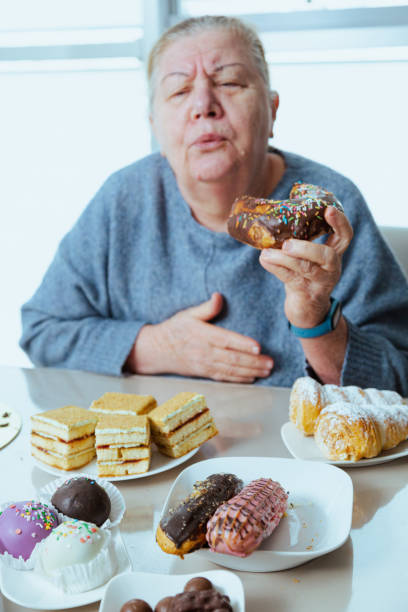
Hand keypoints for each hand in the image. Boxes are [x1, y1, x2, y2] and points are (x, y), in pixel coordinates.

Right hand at [127, 292, 273, 382]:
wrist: (157, 351)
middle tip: (270, 362)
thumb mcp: (187, 314)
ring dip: (250, 371)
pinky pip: (224, 378)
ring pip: (231, 370)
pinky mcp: (205, 373)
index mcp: (202, 335)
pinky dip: (239, 379)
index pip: (225, 340)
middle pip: (232, 358)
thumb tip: (219, 296)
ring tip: (266, 370)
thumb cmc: (175, 329)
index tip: (258, 346)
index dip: (242, 344)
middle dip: (253, 362)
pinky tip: (252, 378)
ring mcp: (205, 365)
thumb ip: (206, 307)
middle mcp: (204, 352)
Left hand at [259, 207, 352, 326]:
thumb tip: (273, 219)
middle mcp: (331, 268)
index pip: (345, 236)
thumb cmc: (304, 274)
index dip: (340, 222)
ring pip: (306, 268)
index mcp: (334, 253)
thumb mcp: (307, 257)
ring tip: (267, 252)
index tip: (329, 209)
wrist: (306, 308)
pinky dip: (275, 268)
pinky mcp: (306, 293)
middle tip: (287, 243)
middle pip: (327, 255)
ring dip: (285, 259)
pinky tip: (264, 259)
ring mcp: (320, 282)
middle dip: (307, 247)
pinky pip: (290, 278)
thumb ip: (299, 240)